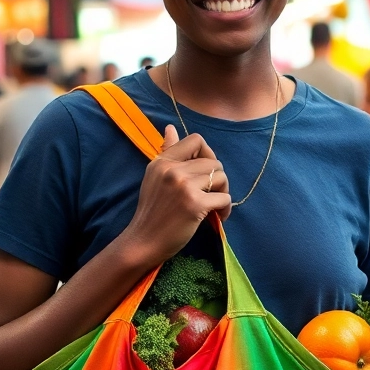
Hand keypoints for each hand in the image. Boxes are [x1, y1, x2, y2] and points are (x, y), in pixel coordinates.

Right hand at [123, 125, 230, 265]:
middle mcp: (172, 170)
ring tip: (215, 206)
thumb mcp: (154, 177)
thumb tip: (170, 128)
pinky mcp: (195, 204)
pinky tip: (218, 216)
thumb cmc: (152, 212)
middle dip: (218, 178)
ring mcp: (184, 187)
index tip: (204, 172)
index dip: (207, 153)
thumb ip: (166, 153)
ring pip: (221, 177)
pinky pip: (224, 198)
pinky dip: (225, 208)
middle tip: (213, 194)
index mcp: (163, 162)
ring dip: (223, 192)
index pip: (195, 140)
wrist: (143, 241)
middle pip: (213, 161)